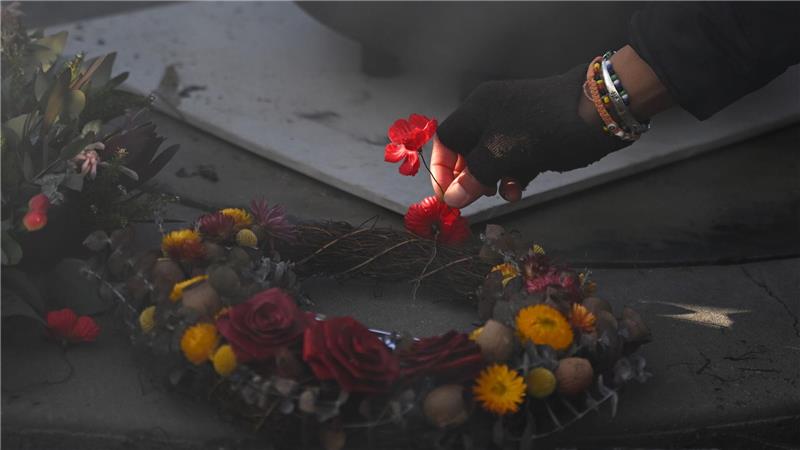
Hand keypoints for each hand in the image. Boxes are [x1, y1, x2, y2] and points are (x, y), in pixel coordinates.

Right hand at [432, 63, 630, 208]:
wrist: (599, 111)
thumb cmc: (544, 129)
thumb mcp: (502, 156)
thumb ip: (473, 177)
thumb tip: (451, 197)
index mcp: (477, 110)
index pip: (445, 139)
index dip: (441, 168)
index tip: (447, 195)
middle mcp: (492, 113)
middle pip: (467, 151)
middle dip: (470, 177)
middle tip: (474, 199)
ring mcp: (515, 124)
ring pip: (492, 159)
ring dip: (493, 180)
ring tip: (503, 194)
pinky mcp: (536, 136)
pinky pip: (514, 159)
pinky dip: (513, 176)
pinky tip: (519, 188)